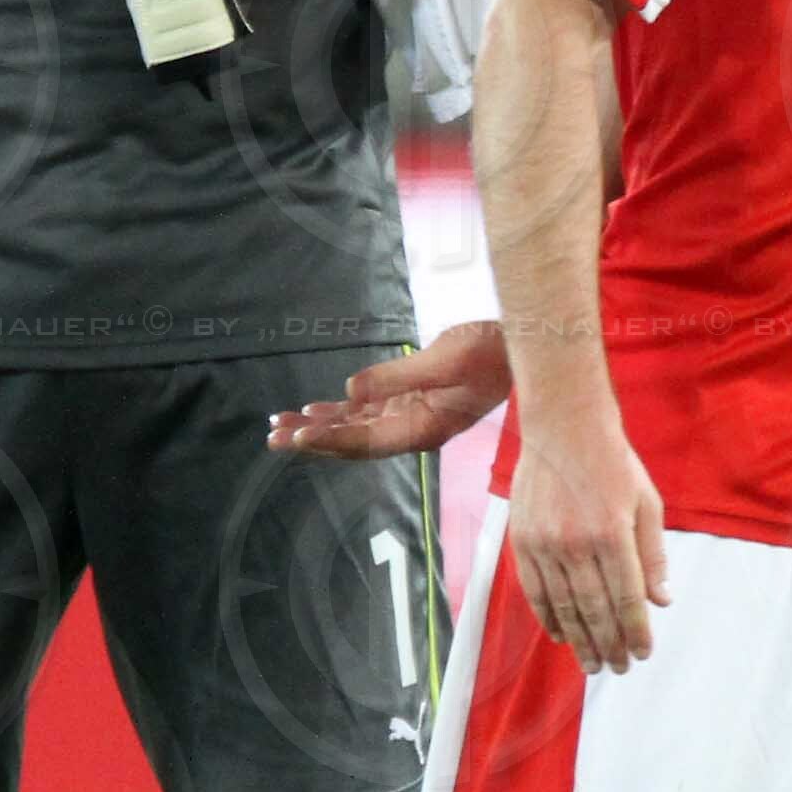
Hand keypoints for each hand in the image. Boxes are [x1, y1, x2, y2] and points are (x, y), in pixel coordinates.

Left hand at [268, 321, 509, 457]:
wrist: (518, 349)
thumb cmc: (488, 354)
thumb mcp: (444, 361)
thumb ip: (396, 377)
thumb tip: (349, 393)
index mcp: (421, 429)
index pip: (365, 442)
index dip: (329, 440)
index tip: (296, 437)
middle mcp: (411, 431)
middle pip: (353, 443)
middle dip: (313, 440)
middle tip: (272, 437)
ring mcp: (409, 417)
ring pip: (355, 429)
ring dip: (318, 427)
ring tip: (280, 424)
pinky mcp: (410, 401)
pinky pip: (367, 414)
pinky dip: (339, 413)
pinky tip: (314, 411)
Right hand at [506, 404, 670, 674]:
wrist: (564, 428)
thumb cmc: (613, 463)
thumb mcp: (647, 503)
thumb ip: (653, 555)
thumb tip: (661, 601)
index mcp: (613, 533)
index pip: (627, 598)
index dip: (635, 631)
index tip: (642, 654)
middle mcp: (577, 543)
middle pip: (594, 609)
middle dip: (609, 645)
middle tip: (618, 668)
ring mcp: (546, 543)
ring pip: (563, 606)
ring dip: (579, 640)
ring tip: (592, 664)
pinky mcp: (523, 540)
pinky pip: (535, 590)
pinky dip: (547, 617)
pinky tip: (560, 636)